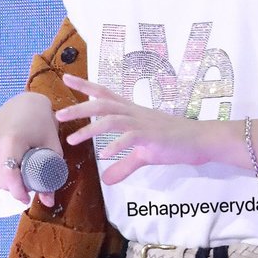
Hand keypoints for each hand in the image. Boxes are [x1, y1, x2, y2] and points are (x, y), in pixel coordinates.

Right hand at [0, 92, 61, 206]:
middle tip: (29, 181)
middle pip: (2, 181)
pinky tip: (10, 164)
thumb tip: (49, 201)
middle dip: (15, 187)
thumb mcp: (51, 145)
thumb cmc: (42, 121)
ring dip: (6, 180)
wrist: (25, 101)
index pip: (10, 180)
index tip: (28, 198)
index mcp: (10, 142)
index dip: (20, 193)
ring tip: (21, 171)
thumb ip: (51, 174)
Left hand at [56, 74, 205, 183]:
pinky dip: (117, 145)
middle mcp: (134, 112)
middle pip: (103, 104)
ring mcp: (143, 123)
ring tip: (73, 139)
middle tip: (59, 114)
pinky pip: (131, 138)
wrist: (198, 140)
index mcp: (131, 111)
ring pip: (112, 118)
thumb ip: (124, 165)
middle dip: (80, 107)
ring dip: (91, 128)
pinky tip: (105, 155)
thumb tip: (106, 179)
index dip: (85, 86)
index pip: (104, 94)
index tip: (66, 78)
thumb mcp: (144, 154)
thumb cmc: (172, 141)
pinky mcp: (152, 136)